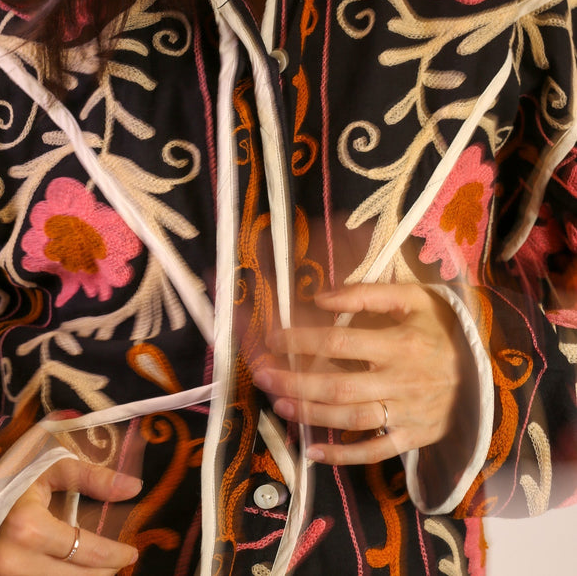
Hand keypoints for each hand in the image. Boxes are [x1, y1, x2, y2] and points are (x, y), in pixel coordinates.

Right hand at [0, 457, 140, 574]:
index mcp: (28, 527)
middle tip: (117, 562)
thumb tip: (134, 488)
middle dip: (101, 573)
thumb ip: (94, 477)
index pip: (83, 550)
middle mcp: (10, 560)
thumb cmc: (16, 472)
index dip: (113, 554)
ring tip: (98, 568)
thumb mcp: (55, 466)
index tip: (130, 553)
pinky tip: (72, 570)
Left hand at [253, 283, 464, 464]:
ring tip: (278, 404)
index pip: (339, 343)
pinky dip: (342, 455)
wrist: (488, 368)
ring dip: (310, 413)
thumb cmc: (443, 327)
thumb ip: (367, 293)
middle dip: (294, 381)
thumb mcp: (414, 297)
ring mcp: (406, 412)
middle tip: (261, 375)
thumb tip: (320, 296)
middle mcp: (400, 381)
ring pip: (350, 418)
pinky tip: (311, 451)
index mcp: (400, 343)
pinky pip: (374, 451)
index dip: (302, 341)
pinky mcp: (412, 437)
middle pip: (337, 385)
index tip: (274, 338)